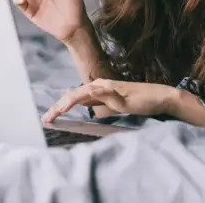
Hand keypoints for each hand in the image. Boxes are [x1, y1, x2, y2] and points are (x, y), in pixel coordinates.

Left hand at [42, 79, 178, 122]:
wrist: (160, 97)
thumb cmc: (140, 102)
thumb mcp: (115, 105)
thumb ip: (100, 103)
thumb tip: (85, 104)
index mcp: (99, 89)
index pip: (74, 97)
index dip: (60, 106)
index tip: (48, 117)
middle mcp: (101, 85)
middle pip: (73, 95)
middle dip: (57, 107)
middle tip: (44, 118)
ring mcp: (108, 88)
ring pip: (81, 93)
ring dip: (66, 103)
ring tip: (54, 113)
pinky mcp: (117, 93)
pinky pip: (98, 94)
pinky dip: (84, 97)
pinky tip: (75, 102)